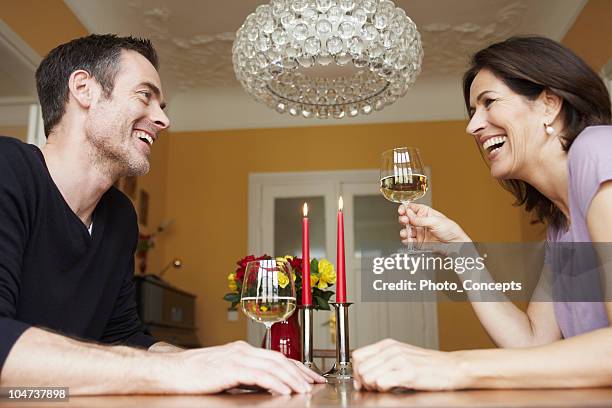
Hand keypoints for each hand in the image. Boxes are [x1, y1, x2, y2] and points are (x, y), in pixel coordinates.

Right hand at [167, 341, 323, 394]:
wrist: (170, 371)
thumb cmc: (193, 374)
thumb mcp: (224, 372)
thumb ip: (244, 376)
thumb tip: (265, 386)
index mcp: (242, 350)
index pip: (277, 357)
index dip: (297, 366)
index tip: (311, 376)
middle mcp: (242, 350)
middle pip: (280, 359)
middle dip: (301, 372)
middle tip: (316, 383)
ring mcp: (237, 357)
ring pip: (274, 365)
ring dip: (292, 378)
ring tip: (305, 390)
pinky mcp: (230, 369)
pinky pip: (259, 375)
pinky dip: (275, 382)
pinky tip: (284, 390)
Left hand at [352, 339, 468, 391]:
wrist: (452, 367)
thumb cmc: (429, 364)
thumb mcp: (402, 355)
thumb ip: (382, 361)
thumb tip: (363, 375)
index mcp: (388, 345)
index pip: (357, 356)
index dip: (356, 371)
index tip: (362, 381)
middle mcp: (391, 350)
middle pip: (360, 368)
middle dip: (363, 382)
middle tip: (374, 387)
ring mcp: (399, 360)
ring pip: (368, 376)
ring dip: (373, 386)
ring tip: (385, 387)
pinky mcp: (408, 373)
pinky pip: (381, 383)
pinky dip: (383, 389)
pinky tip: (393, 388)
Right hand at [398, 203, 469, 244]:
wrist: (455, 244)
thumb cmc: (450, 229)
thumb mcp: (435, 221)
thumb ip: (420, 219)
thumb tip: (409, 214)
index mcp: (425, 213)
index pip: (412, 208)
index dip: (405, 208)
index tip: (402, 210)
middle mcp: (421, 222)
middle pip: (406, 218)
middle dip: (403, 219)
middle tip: (405, 221)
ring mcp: (419, 232)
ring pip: (406, 230)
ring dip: (404, 231)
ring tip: (407, 233)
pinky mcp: (419, 242)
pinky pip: (409, 241)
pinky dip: (407, 240)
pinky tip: (409, 240)